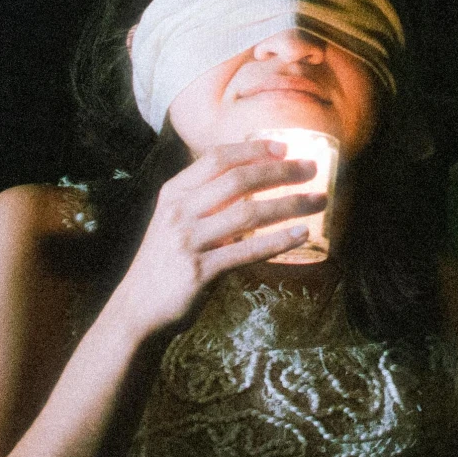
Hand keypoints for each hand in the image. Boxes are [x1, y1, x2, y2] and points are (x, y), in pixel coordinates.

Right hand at [101, 139, 326, 342]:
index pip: (218, 159)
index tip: (284, 147)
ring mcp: (188, 241)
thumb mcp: (175, 221)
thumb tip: (252, 180)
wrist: (138, 308)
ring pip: (248, 214)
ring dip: (290, 204)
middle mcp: (179, 211)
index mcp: (174, 193)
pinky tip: (301, 234)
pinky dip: (278, 241)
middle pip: (238, 180)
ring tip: (318, 201)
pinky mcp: (200, 272)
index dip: (253, 150)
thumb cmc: (166, 262)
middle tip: (311, 169)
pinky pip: (247, 251)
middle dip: (280, 171)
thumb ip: (205, 201)